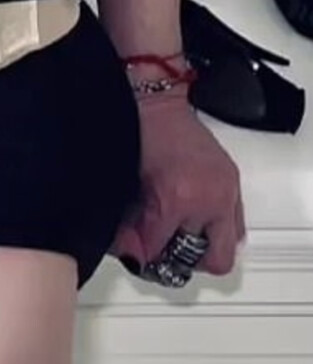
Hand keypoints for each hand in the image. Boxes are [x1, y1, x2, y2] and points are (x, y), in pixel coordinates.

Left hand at [113, 95, 245, 277]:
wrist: (156, 103)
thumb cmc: (139, 133)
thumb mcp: (128, 186)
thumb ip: (132, 225)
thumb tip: (135, 253)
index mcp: (178, 199)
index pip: (161, 251)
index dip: (143, 255)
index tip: (136, 252)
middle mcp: (210, 199)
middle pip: (211, 259)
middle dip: (184, 260)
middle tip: (165, 252)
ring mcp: (226, 191)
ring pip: (227, 247)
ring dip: (204, 248)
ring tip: (181, 236)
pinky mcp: (233, 182)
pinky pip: (235, 225)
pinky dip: (216, 229)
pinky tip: (195, 220)